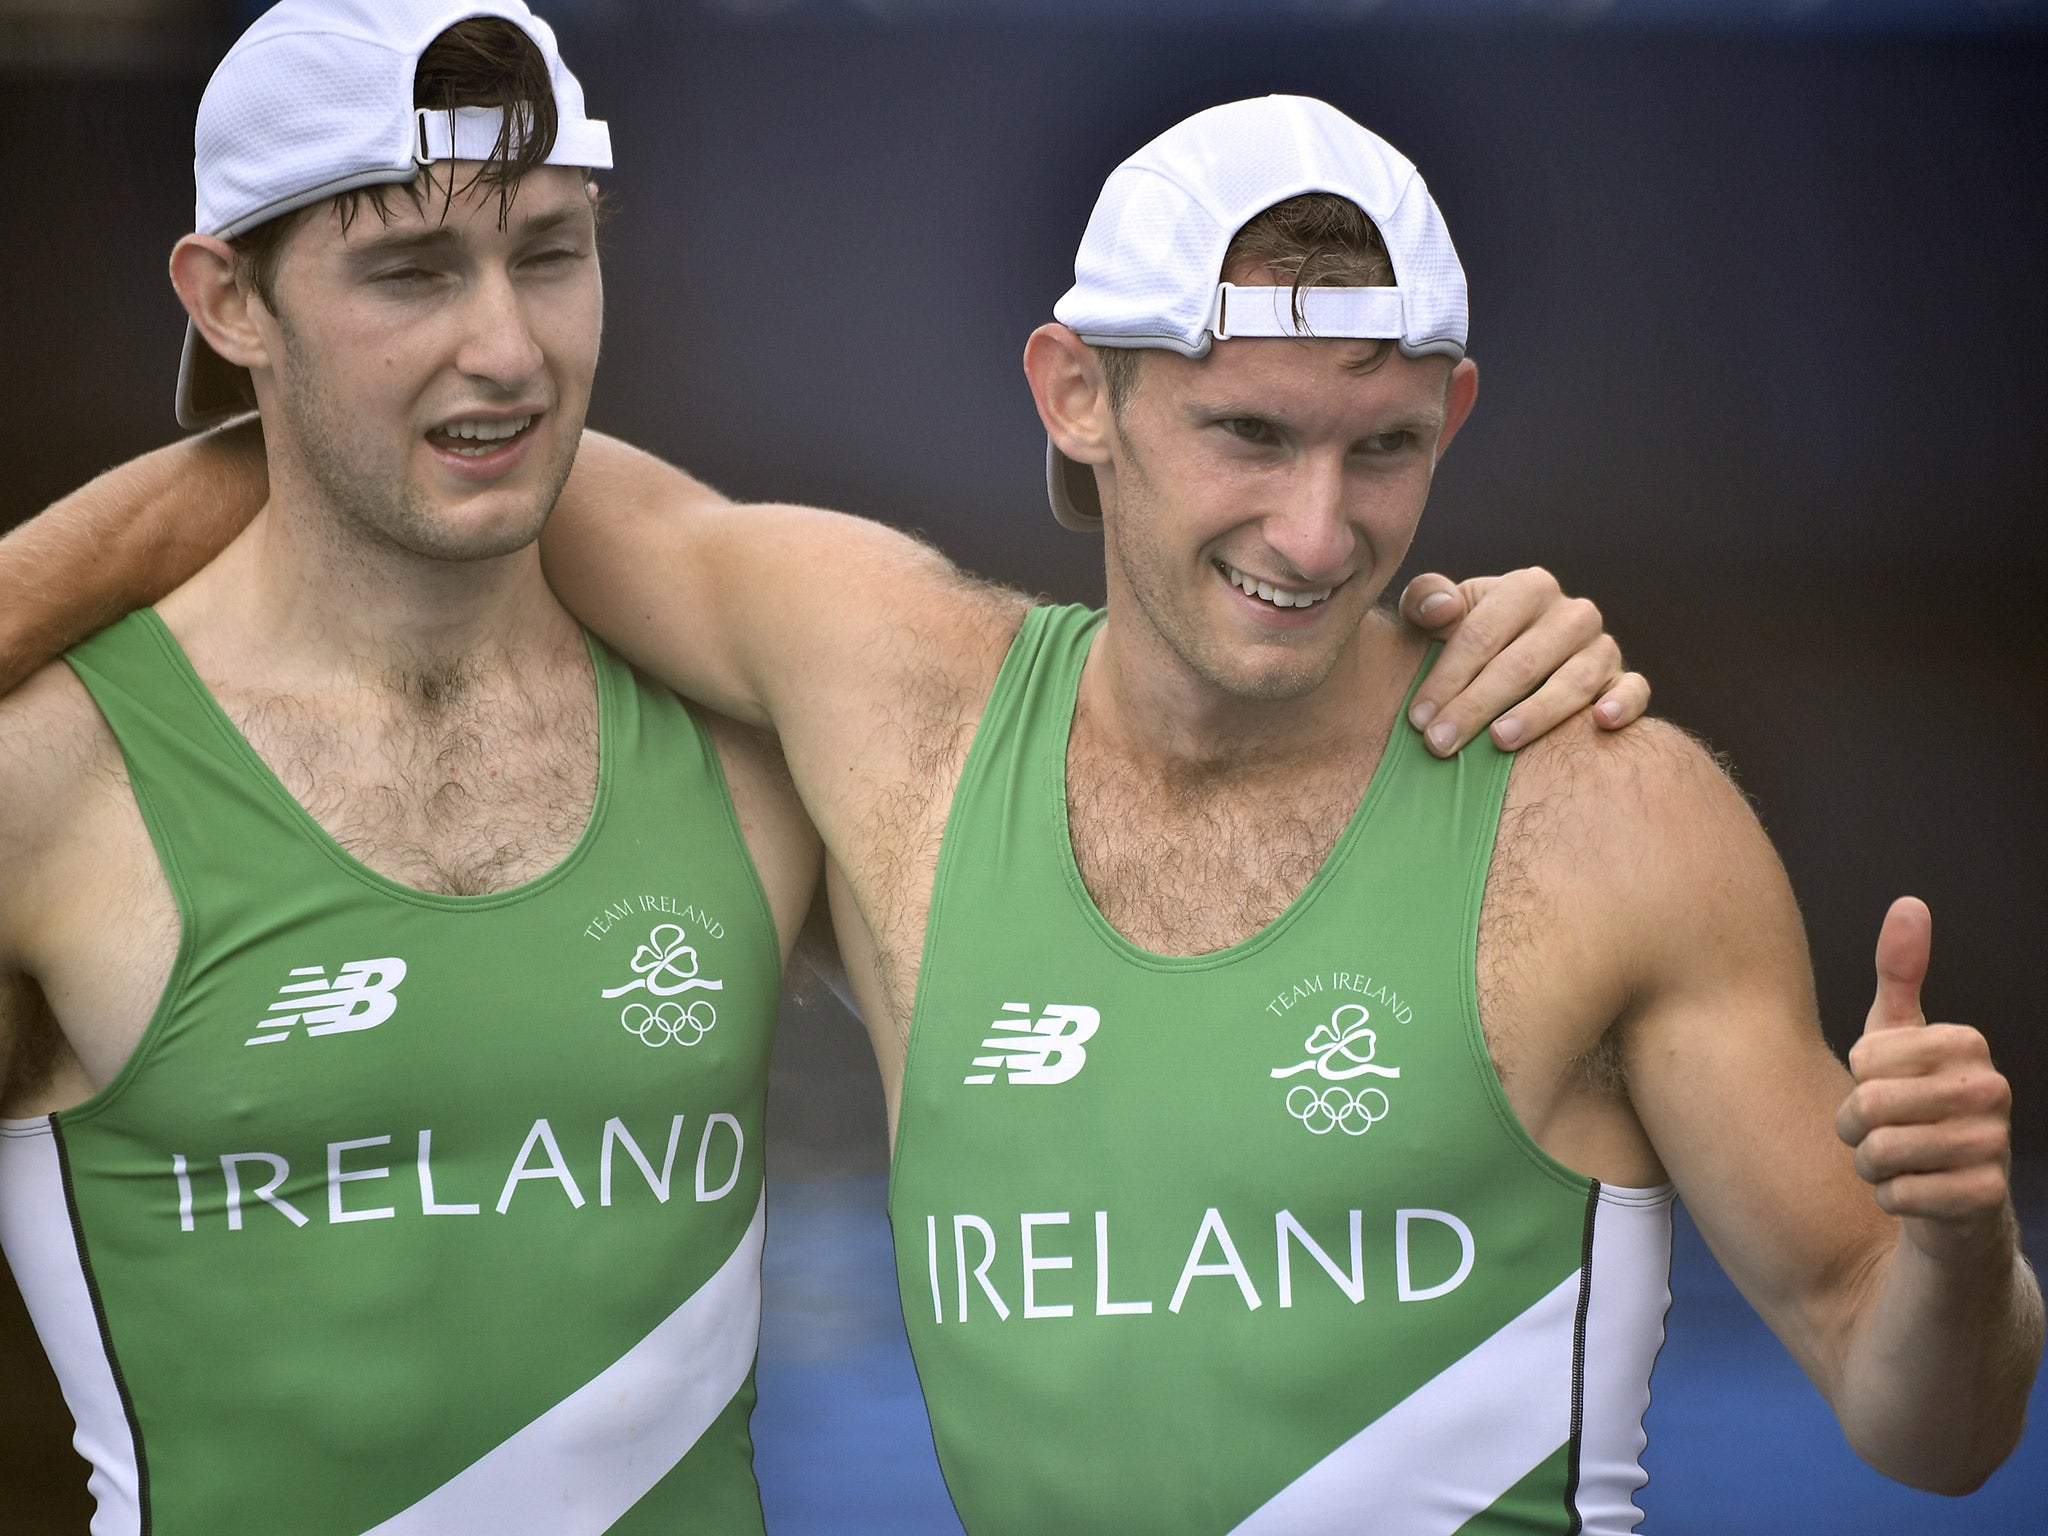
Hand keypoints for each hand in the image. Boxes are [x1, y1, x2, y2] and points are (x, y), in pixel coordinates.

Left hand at [1397, 568, 1648, 755]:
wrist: (1510, 660)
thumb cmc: (1464, 641)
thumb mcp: (1435, 615)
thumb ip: (1424, 601)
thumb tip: (1442, 609)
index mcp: (1527, 587)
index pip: (1481, 634)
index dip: (1446, 676)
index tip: (1417, 718)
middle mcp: (1571, 613)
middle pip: (1521, 664)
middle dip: (1475, 706)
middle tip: (1440, 744)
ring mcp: (1602, 647)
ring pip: (1574, 681)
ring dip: (1536, 713)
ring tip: (1499, 741)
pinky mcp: (1623, 679)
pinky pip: (1633, 690)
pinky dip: (1622, 705)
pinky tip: (1600, 723)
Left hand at [1837, 897, 2014, 1263]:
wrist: (1949, 1199)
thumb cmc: (1913, 1106)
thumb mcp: (1898, 1036)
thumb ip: (1900, 974)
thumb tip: (1910, 903)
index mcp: (1968, 1043)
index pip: (1865, 1057)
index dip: (1857, 1079)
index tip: (1881, 1086)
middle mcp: (1992, 1089)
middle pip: (1870, 1103)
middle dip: (1854, 1126)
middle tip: (1878, 1132)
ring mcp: (1994, 1145)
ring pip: (1879, 1151)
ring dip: (1869, 1164)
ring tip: (1894, 1162)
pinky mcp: (1985, 1198)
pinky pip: (1897, 1194)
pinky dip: (1890, 1198)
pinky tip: (1914, 1193)